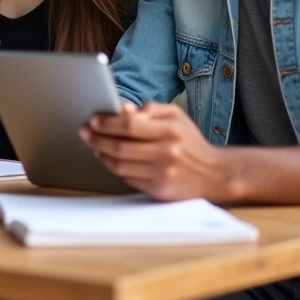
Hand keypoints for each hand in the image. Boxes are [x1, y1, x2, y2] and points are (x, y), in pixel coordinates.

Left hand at [80, 101, 227, 201]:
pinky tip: (109, 159)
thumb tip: (124, 109)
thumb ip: (149, 109)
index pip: (129, 126)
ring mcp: (162, 173)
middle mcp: (166, 153)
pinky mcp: (158, 190)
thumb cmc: (190, 142)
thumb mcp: (176, 116)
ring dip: (101, 154)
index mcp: (170, 130)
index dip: (106, 123)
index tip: (93, 120)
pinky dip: (114, 168)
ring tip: (95, 144)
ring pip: (119, 165)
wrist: (213, 174)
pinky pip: (127, 178)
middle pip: (120, 147)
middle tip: (85, 132)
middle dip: (97, 138)